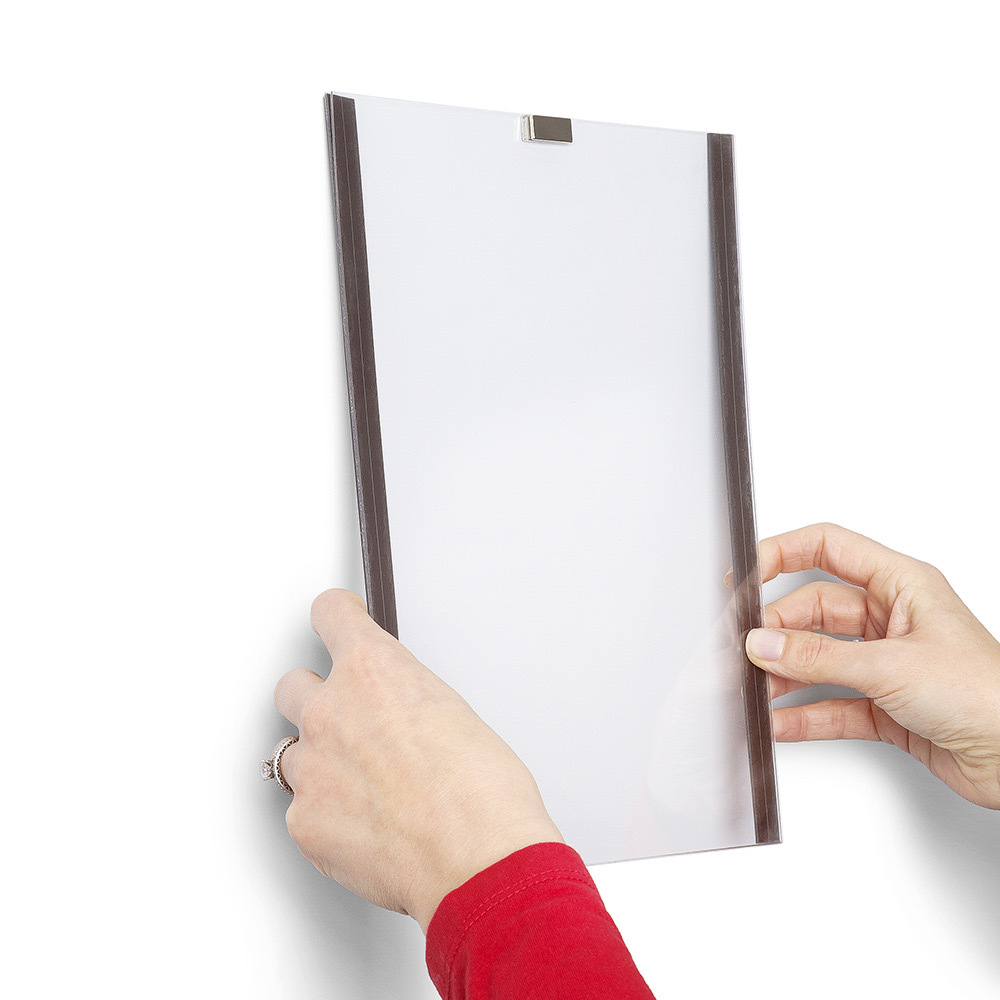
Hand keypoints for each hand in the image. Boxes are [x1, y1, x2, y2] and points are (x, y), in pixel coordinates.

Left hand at [273, 590, 563, 931]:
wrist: (476, 859)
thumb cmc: (483, 792)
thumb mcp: (454, 714)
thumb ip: (407, 704)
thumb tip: (398, 719)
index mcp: (373, 670)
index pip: (331, 614)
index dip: (336, 616)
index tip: (337, 618)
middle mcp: (331, 709)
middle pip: (292, 685)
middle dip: (316, 698)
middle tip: (347, 722)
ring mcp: (311, 767)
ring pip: (292, 753)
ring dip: (319, 762)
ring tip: (364, 789)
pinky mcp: (303, 822)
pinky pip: (302, 809)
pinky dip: (326, 816)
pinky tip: (365, 827)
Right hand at [739, 523, 999, 808]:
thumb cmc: (987, 694)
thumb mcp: (891, 666)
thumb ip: (818, 657)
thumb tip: (762, 644)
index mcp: (901, 584)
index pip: (827, 548)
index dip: (781, 553)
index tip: (743, 575)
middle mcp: (891, 618)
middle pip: (812, 610)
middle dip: (775, 630)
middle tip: (742, 649)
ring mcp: (887, 662)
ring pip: (818, 658)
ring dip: (784, 674)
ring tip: (752, 688)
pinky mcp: (886, 706)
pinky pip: (831, 704)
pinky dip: (803, 714)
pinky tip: (779, 721)